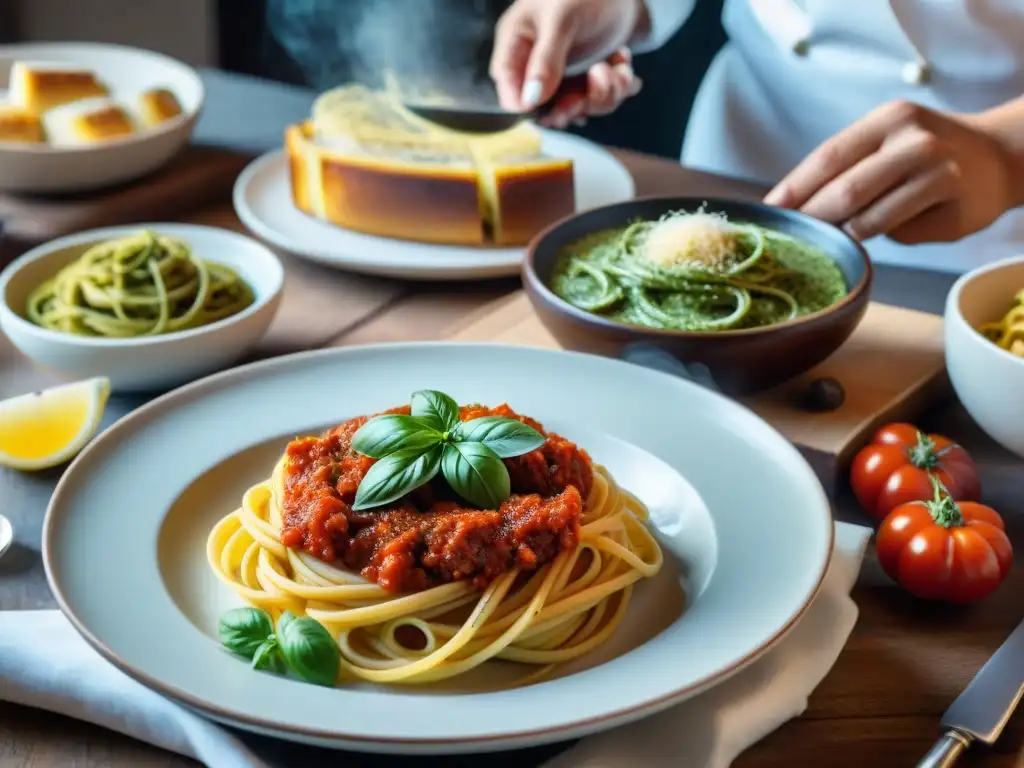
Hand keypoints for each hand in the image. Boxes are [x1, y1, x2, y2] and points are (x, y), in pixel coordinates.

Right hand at [489, 0, 644, 127]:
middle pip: (543, 106)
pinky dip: (617, 86)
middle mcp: (537, 63)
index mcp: (518, 41)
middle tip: (596, 77)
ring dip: (604, 92)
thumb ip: (544, 60)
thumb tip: (529, 101)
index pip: (505, 79)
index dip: (521, 102)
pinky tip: (621, 61)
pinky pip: (600, 101)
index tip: (547, 112)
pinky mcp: (588, 80)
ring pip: (577, 108)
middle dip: (574, 102)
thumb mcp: (561, 21)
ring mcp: (564, 75)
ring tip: (616, 65)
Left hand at [764, 100, 1014, 243]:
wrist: (1000, 156)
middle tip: (795, 236)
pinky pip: (902, 235)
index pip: (828, 158)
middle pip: (846, 192)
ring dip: (849, 233)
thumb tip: (793, 205)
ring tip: (846, 233)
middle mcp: (916, 143)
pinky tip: (902, 224)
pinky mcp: (956, 210)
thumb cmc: (925, 153)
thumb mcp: (887, 140)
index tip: (770, 212)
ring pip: (871, 221)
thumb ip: (847, 166)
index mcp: (889, 120)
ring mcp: (940, 175)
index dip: (794, 188)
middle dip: (814, 219)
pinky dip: (890, 237)